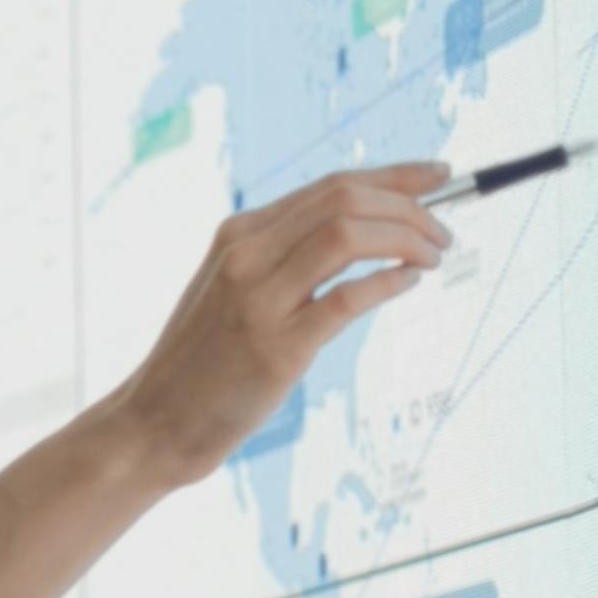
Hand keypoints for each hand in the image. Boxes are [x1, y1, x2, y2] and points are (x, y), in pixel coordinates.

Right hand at [116, 160, 449, 487]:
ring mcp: (258, 300)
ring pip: (348, 236)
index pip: (331, 185)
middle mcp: (247, 255)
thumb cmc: (204, 360)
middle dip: (409, 207)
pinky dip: (387, 282)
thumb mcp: (232, 288)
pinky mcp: (275, 349)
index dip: (395, 176)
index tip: (439, 176)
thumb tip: (359, 231)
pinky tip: (408, 282)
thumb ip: (282, 257)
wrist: (155, 421)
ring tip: (432, 257)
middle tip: (443, 232)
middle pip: (345, 200)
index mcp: (239, 234)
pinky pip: (345, 299)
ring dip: (406, 238)